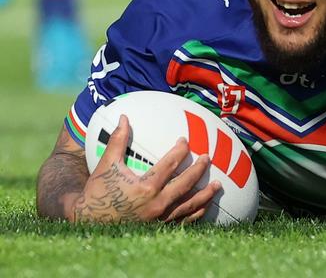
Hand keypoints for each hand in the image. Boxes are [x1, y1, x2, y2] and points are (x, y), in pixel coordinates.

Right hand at [70, 115, 220, 222]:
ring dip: (205, 195)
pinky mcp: (159, 229)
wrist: (87, 221)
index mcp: (146, 187)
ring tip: (218, 185)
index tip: (185, 141)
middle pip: (186, 184)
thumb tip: (125, 117)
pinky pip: (183, 221)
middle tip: (208, 157)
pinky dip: (196, 213)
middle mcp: (156, 204)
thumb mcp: (106, 164)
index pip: (170, 165)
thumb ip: (118, 140)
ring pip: (189, 205)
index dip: (180, 151)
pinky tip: (205, 206)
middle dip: (199, 170)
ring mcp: (159, 219)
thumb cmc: (97, 191)